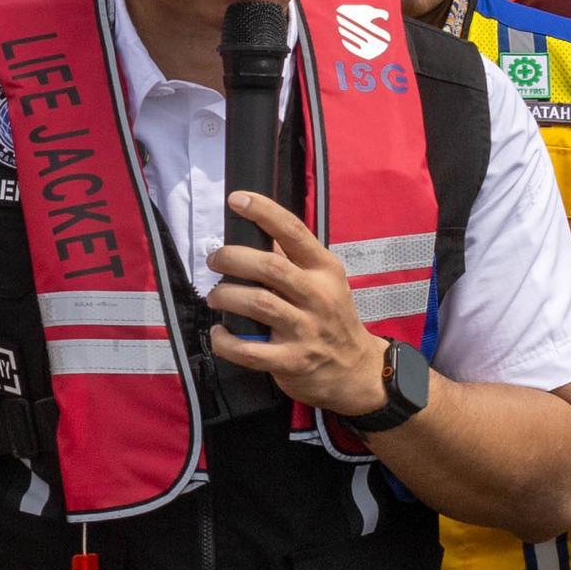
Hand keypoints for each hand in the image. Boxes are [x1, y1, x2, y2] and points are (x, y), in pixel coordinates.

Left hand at [207, 192, 395, 414]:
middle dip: (232, 258)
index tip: (237, 199)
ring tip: (215, 296)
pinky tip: (219, 333)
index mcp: (324, 269)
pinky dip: (225, 341)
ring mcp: (306, 330)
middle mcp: (317, 296)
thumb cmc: (332, 318)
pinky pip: (248, 350)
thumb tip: (257, 228)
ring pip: (258, 303)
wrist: (355, 370)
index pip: (294, 232)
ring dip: (226, 296)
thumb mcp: (325, 281)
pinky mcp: (292, 360)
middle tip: (215, 260)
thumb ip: (293, 258)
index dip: (264, 212)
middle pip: (270, 266)